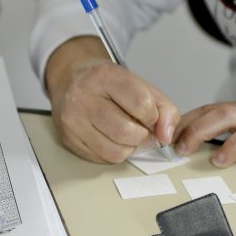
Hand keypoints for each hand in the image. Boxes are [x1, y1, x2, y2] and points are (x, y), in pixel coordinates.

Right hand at [45, 37, 179, 163]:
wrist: (70, 81)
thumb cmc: (108, 84)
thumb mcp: (140, 85)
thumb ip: (163, 108)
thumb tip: (166, 136)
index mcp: (104, 76)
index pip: (141, 104)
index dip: (154, 117)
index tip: (152, 118)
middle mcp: (83, 97)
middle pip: (126, 132)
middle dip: (143, 137)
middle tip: (144, 132)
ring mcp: (73, 120)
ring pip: (116, 151)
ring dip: (130, 148)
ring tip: (127, 135)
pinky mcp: (69, 139)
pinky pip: (103, 159)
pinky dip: (115, 152)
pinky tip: (111, 138)